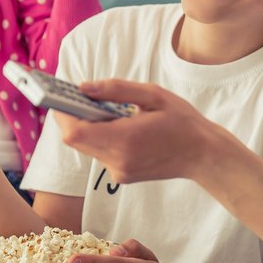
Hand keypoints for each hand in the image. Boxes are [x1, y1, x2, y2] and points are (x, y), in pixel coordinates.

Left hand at [53, 79, 226, 183]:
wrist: (204, 156)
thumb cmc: (182, 121)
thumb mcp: (153, 95)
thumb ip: (116, 89)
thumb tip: (83, 87)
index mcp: (124, 139)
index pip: (75, 132)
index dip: (62, 113)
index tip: (59, 96)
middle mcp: (117, 160)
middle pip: (75, 140)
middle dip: (72, 117)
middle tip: (77, 96)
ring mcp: (119, 172)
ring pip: (87, 146)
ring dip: (88, 126)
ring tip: (102, 107)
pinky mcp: (122, 176)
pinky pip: (101, 153)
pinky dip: (102, 137)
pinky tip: (118, 124)